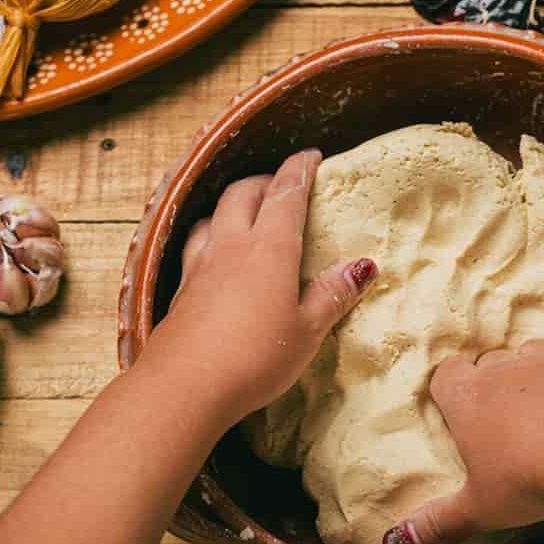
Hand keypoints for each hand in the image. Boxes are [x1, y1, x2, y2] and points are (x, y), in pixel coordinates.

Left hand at [140, 149, 377, 429]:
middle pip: (245, 194)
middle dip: (266, 181)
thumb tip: (363, 266)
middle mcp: (232, 246)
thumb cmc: (254, 358)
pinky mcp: (181, 290)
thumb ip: (331, 295)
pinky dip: (211, 235)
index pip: (286, 194)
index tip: (311, 156)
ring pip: (214, 215)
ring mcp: (200, 266)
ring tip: (246, 212)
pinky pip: (196, 245)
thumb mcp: (307, 330)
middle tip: (283, 185)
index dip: (300, 170)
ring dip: (233, 204)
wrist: (183, 388)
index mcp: (269, 248)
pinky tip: (213, 254)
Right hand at [381, 340, 543, 543]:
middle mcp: (505, 369)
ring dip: (535, 375)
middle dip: (493, 384)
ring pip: (532, 354)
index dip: (451, 390)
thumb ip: (439, 522)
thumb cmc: (528, 480)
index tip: (460, 413)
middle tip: (505, 423)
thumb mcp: (479, 509)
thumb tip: (398, 543)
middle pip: (490, 363)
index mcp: (468, 397)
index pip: (446, 375)